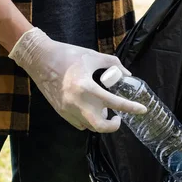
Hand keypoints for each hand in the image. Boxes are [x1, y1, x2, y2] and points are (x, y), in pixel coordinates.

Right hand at [9, 28, 146, 132]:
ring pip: (89, 126)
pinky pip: (79, 123)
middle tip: (118, 118)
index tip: (142, 110)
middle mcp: (76, 102)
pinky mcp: (60, 112)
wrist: (39, 59)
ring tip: (102, 109)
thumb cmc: (67, 55)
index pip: (114, 102)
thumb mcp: (92, 56)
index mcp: (86, 87)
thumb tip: (127, 75)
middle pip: (99, 126)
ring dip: (99, 121)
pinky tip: (89, 109)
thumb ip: (112, 64)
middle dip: (112, 126)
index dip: (130, 107)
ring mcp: (67, 109)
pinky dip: (87, 120)